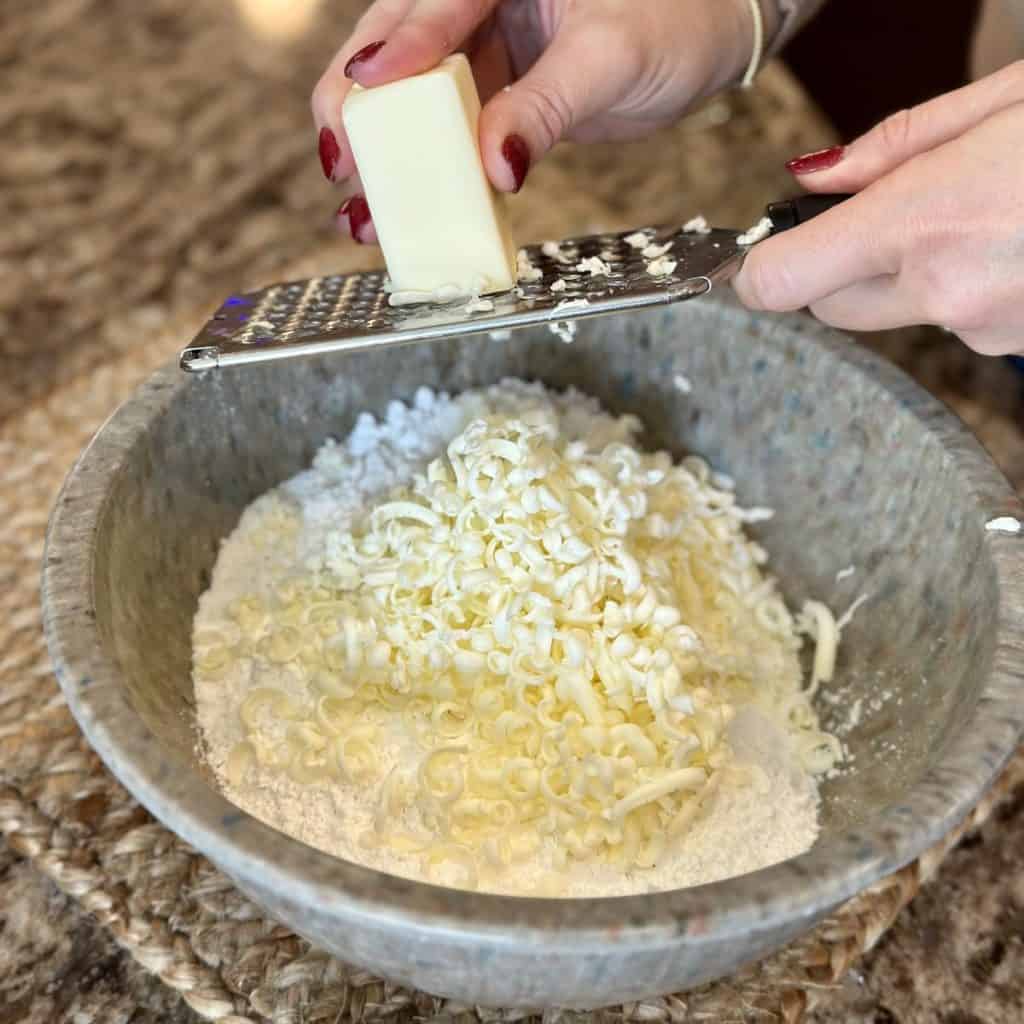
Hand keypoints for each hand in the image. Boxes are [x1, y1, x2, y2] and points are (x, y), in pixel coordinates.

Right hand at [312, 0, 758, 242]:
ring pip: (414, 100)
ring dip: (388, 159)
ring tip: (361, 213)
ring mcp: (482, 47)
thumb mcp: (609, 59)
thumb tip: (493, 166)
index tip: (361, 99)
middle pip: (395, 49)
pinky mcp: (495, 92)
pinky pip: (450, 132)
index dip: (393, 53)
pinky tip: (410, 213)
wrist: (709, 40)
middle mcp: (478, 0)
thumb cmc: (675, 18)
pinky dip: (431, 174)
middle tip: (341, 163)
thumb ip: (547, 108)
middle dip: (361, 111)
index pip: (432, 3)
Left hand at [733, 61, 1023, 355]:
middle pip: (830, 305)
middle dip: (842, 264)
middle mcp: (946, 291)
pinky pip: (954, 322)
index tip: (760, 252)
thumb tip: (811, 175)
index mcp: (926, 221)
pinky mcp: (1012, 347)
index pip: (783, 280)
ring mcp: (982, 329)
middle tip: (899, 211)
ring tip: (980, 216)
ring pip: (896, 312)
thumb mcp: (1007, 98)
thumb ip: (895, 144)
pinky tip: (1009, 244)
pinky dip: (965, 289)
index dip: (759, 269)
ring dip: (911, 275)